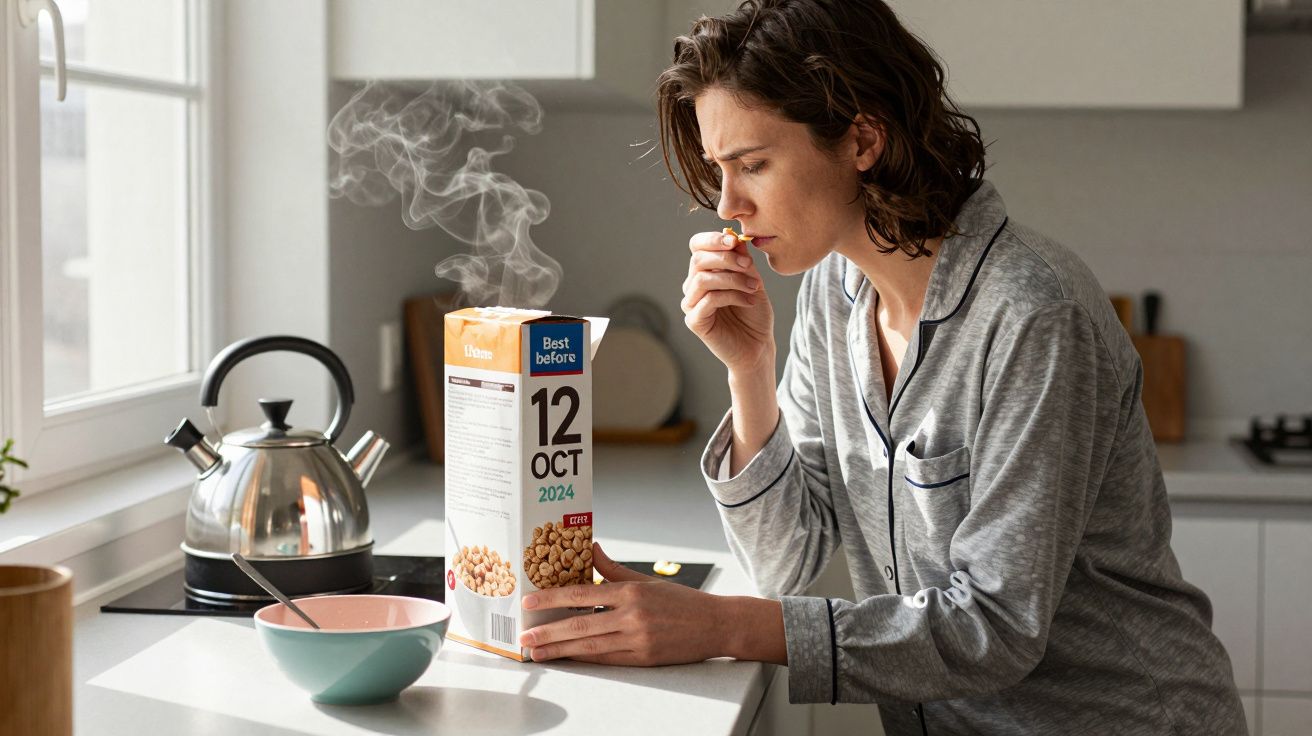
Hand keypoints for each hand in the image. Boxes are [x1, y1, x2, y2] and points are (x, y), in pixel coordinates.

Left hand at [519, 543, 727, 665]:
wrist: (716, 624)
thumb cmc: (681, 601)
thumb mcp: (646, 580)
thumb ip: (613, 569)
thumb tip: (588, 548)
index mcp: (631, 591)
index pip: (582, 594)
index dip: (552, 598)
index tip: (529, 602)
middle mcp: (632, 615)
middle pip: (580, 625)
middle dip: (548, 631)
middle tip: (524, 635)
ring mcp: (638, 640)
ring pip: (590, 646)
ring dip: (559, 650)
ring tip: (537, 652)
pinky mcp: (644, 659)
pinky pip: (607, 660)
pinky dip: (584, 660)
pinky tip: (567, 659)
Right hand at [681, 231, 774, 373]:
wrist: (758, 346)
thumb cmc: (755, 314)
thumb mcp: (752, 280)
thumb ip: (742, 260)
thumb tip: (734, 236)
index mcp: (705, 272)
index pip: (697, 246)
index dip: (713, 239)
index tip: (735, 241)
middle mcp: (693, 286)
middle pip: (698, 260)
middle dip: (726, 258)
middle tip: (749, 266)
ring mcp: (691, 304)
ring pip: (703, 278)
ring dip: (732, 279)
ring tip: (753, 287)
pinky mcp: (694, 322)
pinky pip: (709, 300)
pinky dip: (732, 296)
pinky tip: (748, 301)